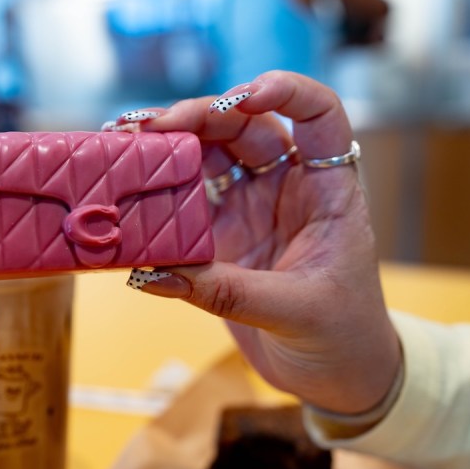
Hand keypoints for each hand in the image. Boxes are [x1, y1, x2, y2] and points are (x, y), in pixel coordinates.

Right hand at [121, 71, 400, 414]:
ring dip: (170, 144)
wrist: (334, 376)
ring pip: (209, 156)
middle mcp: (286, 188)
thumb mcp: (295, 311)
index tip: (245, 96)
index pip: (318, 117)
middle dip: (199, 117)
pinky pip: (185, 203)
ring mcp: (250, 209)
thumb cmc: (342, 336)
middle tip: (151, 126)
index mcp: (326, 191)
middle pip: (244, 128)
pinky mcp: (220, 236)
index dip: (287, 92)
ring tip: (127, 141)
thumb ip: (226, 291)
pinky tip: (129, 186)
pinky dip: (158, 193)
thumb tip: (154, 274)